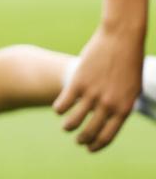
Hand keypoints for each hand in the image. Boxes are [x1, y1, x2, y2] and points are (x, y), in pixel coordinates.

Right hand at [53, 24, 144, 151]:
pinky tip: (58, 109)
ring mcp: (92, 94)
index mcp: (123, 109)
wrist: (121, 39)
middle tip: (77, 140)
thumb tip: (110, 118)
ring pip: (73, 120)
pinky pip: (64, 103)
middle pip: (90, 131)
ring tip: (65, 127)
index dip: (97, 145)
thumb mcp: (131, 89)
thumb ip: (121, 105)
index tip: (89, 148)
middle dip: (81, 139)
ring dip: (68, 127)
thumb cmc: (129, 63)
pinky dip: (59, 109)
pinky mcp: (78, 82)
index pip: (108, 136)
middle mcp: (107, 105)